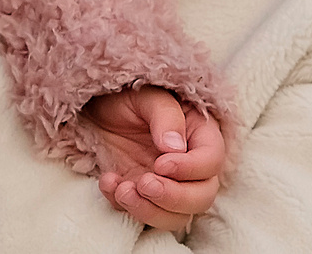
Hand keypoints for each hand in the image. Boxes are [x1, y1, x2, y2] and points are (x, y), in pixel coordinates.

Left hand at [83, 87, 225, 234]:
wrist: (100, 107)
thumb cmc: (129, 95)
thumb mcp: (147, 95)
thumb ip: (165, 116)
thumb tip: (175, 148)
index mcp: (199, 135)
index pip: (211, 161)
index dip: (191, 169)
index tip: (161, 164)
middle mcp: (190, 166)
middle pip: (202, 197)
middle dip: (174, 198)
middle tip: (145, 183)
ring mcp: (168, 185)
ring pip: (177, 217)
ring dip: (150, 211)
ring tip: (123, 190)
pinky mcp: (144, 198)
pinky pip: (141, 215)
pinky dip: (123, 207)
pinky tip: (108, 182)